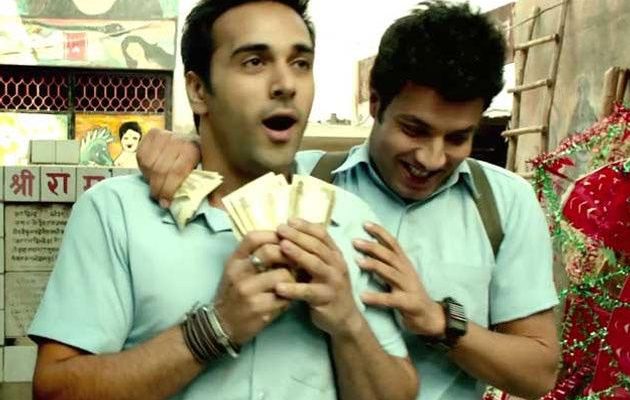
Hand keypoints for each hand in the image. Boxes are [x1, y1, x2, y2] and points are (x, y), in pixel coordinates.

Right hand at [137, 128, 200, 207]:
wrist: (190, 137)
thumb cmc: (196, 157)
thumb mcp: (204, 168)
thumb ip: (202, 185)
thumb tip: (208, 204)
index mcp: (192, 150)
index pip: (176, 172)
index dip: (169, 190)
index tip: (166, 203)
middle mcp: (177, 140)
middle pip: (160, 170)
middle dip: (158, 188)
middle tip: (159, 198)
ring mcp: (163, 136)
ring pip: (148, 164)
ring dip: (150, 178)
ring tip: (156, 184)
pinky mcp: (152, 134)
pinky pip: (141, 156)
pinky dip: (143, 168)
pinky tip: (150, 172)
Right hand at [214, 231, 295, 345]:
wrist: (222, 325)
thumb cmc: (233, 294)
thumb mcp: (236, 271)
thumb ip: (253, 256)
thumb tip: (283, 242)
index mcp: (234, 261)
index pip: (253, 237)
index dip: (273, 235)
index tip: (286, 239)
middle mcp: (239, 273)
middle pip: (269, 251)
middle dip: (289, 254)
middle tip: (297, 260)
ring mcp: (248, 291)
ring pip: (283, 274)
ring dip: (294, 277)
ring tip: (294, 281)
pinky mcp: (259, 308)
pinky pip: (285, 296)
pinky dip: (291, 295)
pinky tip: (289, 297)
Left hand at [274, 219, 363, 337]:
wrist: (344, 318)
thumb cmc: (327, 289)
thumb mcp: (323, 268)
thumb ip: (312, 254)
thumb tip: (290, 234)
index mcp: (335, 255)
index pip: (322, 234)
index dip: (306, 226)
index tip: (289, 220)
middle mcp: (337, 265)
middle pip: (317, 246)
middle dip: (298, 235)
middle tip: (280, 229)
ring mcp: (333, 282)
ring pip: (315, 264)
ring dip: (298, 254)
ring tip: (281, 247)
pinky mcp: (326, 299)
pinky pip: (308, 292)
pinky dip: (293, 288)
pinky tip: (278, 286)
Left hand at [353, 222, 444, 336]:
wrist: (430, 317)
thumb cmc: (409, 294)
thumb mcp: (400, 275)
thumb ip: (387, 263)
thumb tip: (366, 250)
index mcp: (404, 263)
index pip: (393, 243)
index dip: (380, 232)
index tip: (365, 223)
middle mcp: (406, 271)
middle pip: (389, 255)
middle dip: (372, 246)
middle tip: (355, 241)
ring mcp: (408, 286)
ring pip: (390, 272)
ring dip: (374, 265)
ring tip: (358, 261)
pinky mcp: (408, 303)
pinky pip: (391, 299)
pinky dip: (377, 297)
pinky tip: (363, 296)